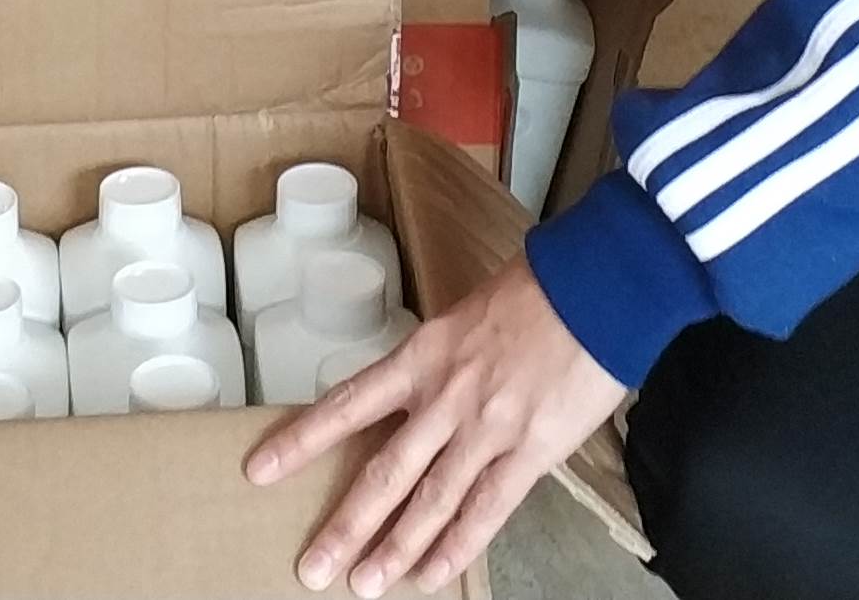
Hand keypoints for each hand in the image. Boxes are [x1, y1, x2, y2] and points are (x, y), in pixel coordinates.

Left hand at [247, 261, 626, 594]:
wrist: (597, 289)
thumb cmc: (537, 292)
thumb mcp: (466, 316)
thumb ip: (439, 361)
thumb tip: (423, 395)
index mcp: (421, 357)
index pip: (346, 405)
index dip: (302, 441)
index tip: (261, 470)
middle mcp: (444, 399)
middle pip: (383, 473)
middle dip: (345, 525)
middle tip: (313, 566)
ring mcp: (487, 429)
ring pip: (430, 501)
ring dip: (395, 549)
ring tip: (365, 584)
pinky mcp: (531, 451)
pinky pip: (487, 509)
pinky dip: (457, 546)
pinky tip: (433, 574)